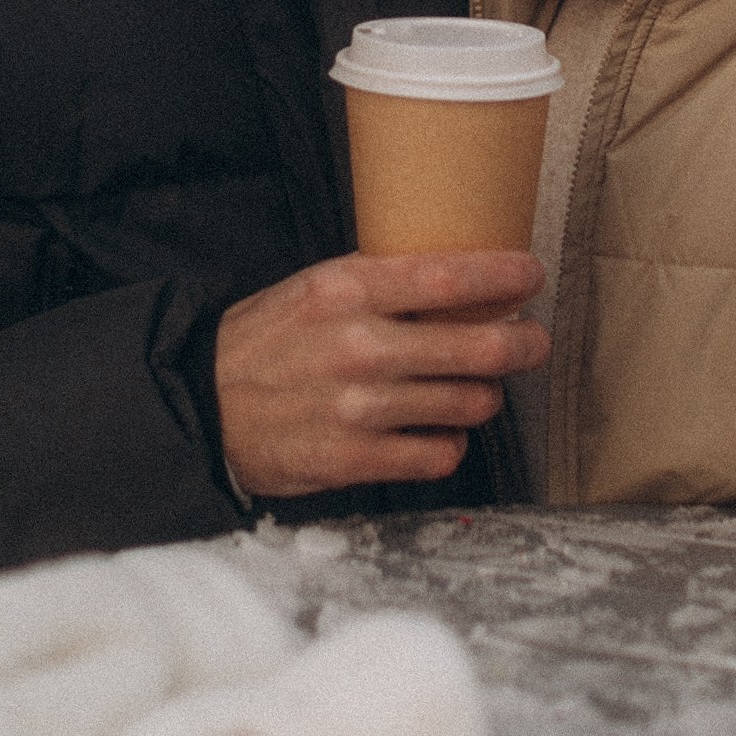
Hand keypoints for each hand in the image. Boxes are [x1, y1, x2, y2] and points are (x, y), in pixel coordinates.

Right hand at [214, 251, 547, 499]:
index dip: (502, 277)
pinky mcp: (354, 460)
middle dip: (521, 344)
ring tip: (474, 388)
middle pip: (476, 348)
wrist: (204, 405)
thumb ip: (380, 282)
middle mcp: (358, 347)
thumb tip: (459, 277)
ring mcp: (359, 409)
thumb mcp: (314, 287)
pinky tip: (438, 431)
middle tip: (531, 340)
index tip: (530, 275)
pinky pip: (439, 455)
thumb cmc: (267, 341)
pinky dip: (449, 443)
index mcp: (345, 290)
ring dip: (482, 396)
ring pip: (467, 404)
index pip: (447, 277)